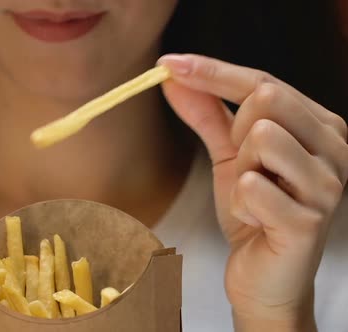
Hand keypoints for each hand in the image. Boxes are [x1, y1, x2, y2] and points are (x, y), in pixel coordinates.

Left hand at [158, 54, 347, 330]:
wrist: (265, 277)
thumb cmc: (253, 213)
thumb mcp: (228, 156)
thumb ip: (207, 114)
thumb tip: (173, 77)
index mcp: (319, 126)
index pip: (264, 81)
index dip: (212, 70)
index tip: (168, 65)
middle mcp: (335, 148)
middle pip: (267, 98)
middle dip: (235, 131)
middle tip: (242, 166)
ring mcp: (327, 185)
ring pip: (262, 137)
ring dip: (240, 171)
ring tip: (252, 197)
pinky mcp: (309, 221)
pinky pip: (251, 187)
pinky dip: (239, 205)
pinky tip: (255, 221)